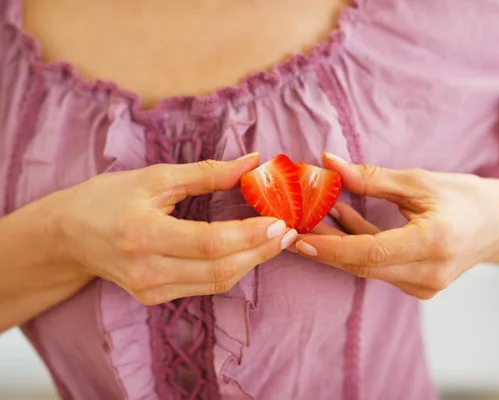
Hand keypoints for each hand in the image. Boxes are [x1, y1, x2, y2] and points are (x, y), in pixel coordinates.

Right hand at [55, 154, 296, 304]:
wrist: (69, 235)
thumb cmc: (108, 198)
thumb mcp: (154, 177)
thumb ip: (207, 173)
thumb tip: (251, 162)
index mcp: (143, 234)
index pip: (210, 243)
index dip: (251, 235)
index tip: (281, 221)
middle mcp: (146, 270)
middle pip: (220, 269)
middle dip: (262, 251)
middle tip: (289, 231)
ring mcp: (150, 290)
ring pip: (217, 283)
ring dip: (252, 261)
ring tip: (277, 240)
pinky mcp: (154, 298)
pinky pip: (205, 287)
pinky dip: (232, 268)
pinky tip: (248, 250)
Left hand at [293, 153, 498, 298]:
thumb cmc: (468, 197)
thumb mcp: (420, 181)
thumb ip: (372, 178)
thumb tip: (329, 163)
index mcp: (434, 243)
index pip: (370, 252)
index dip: (330, 247)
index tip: (298, 238)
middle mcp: (429, 273)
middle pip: (363, 265)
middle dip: (325, 247)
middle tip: (293, 226)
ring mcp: (426, 286)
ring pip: (369, 269)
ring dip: (339, 244)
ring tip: (314, 216)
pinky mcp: (420, 286)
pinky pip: (380, 269)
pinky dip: (359, 246)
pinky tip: (343, 219)